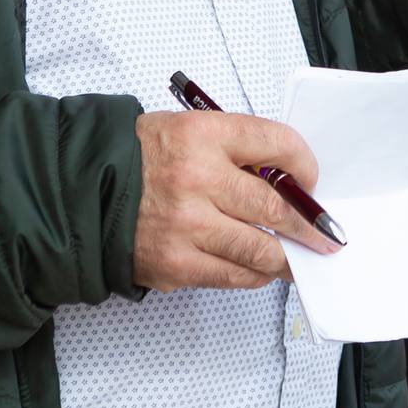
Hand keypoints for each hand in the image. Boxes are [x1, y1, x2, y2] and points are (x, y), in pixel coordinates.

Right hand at [133, 110, 341, 292]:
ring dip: (286, 256)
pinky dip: (252, 274)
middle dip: (308, 224)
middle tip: (326, 234)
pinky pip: (232, 276)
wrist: (81, 192)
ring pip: (260, 249)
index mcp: (201, 134)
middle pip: (275, 205)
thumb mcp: (185, 130)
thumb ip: (233, 150)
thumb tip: (284, 181)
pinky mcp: (175, 264)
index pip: (276, 142)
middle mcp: (196, 178)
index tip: (310, 181)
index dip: (305, 164)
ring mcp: (186, 225)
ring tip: (298, 258)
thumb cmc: (139, 159)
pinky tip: (259, 269)